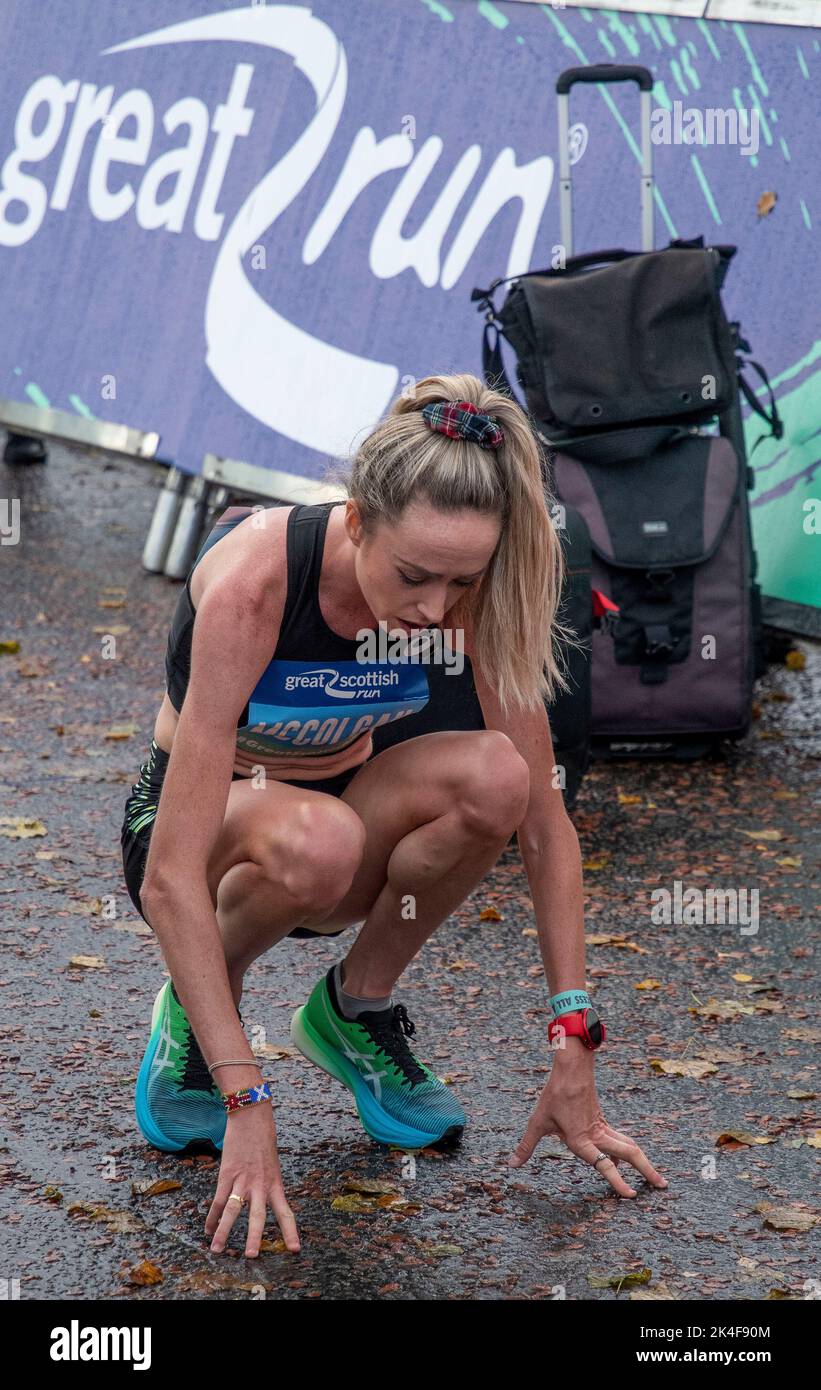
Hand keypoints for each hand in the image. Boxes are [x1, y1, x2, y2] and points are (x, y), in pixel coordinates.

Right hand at [204, 1100, 299, 1255]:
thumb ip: (268, 1182)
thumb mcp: (272, 1162)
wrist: (251, 1114)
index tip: (295, 1250)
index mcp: (275, 1182)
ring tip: (217, 1250)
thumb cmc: (264, 1136)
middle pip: (258, 1215)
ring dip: (224, 1232)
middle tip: (252, 1256)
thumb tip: (262, 1197)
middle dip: (255, 1237)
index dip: (290, 1231)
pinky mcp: (226, 1174)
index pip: (285, 1211)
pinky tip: (207, 1230)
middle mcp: (260, 1184)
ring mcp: (242, 1179)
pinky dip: (212, 1217)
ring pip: (233, 1211)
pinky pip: (218, 1200)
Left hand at [508, 1044, 667, 1197]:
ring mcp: (603, 1128)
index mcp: (582, 1140)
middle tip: (662, 1186)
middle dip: (647, 1170)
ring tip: (655, 1178)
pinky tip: (628, 1161)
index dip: (617, 1182)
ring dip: (643, 1161)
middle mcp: (597, 1135)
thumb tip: (511, 1165)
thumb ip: (526, 1146)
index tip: (631, 1196)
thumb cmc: (554, 1095)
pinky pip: (621, 1140)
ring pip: (629, 1146)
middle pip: (630, 1154)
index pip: (604, 1164)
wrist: (571, 1068)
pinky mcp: (603, 1122)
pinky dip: (629, 1152)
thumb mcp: (537, 1122)